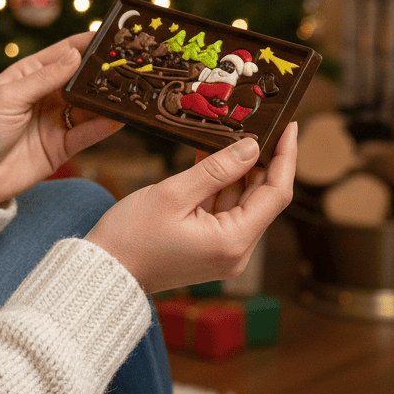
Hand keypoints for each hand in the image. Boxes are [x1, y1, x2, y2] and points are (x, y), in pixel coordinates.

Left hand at [0, 32, 122, 205]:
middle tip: (133, 63)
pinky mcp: (62, 147)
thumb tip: (76, 55)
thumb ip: (44, 78)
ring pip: (91, 106)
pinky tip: (120, 118)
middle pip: (83, 79)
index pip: (65, 52)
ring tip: (134, 90)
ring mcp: (56, 121)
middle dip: (106, 71)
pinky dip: (105, 126)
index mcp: (29, 75)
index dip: (89, 43)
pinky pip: (89, 133)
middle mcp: (47, 95)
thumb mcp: (8, 97)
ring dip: (110, 99)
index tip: (114, 35)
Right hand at [86, 122, 296, 292]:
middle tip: (256, 123)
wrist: (104, 271)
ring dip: (237, 171)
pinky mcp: (210, 249)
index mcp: (233, 241)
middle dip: (260, 161)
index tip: (289, 127)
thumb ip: (217, 169)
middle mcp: (236, 251)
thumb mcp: (174, 193)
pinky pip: (224, 211)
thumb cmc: (131, 235)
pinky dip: (220, 186)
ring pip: (243, 203)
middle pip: (263, 198)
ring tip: (229, 134)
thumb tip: (252, 147)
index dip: (286, 158)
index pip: (277, 193)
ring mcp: (223, 252)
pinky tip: (210, 157)